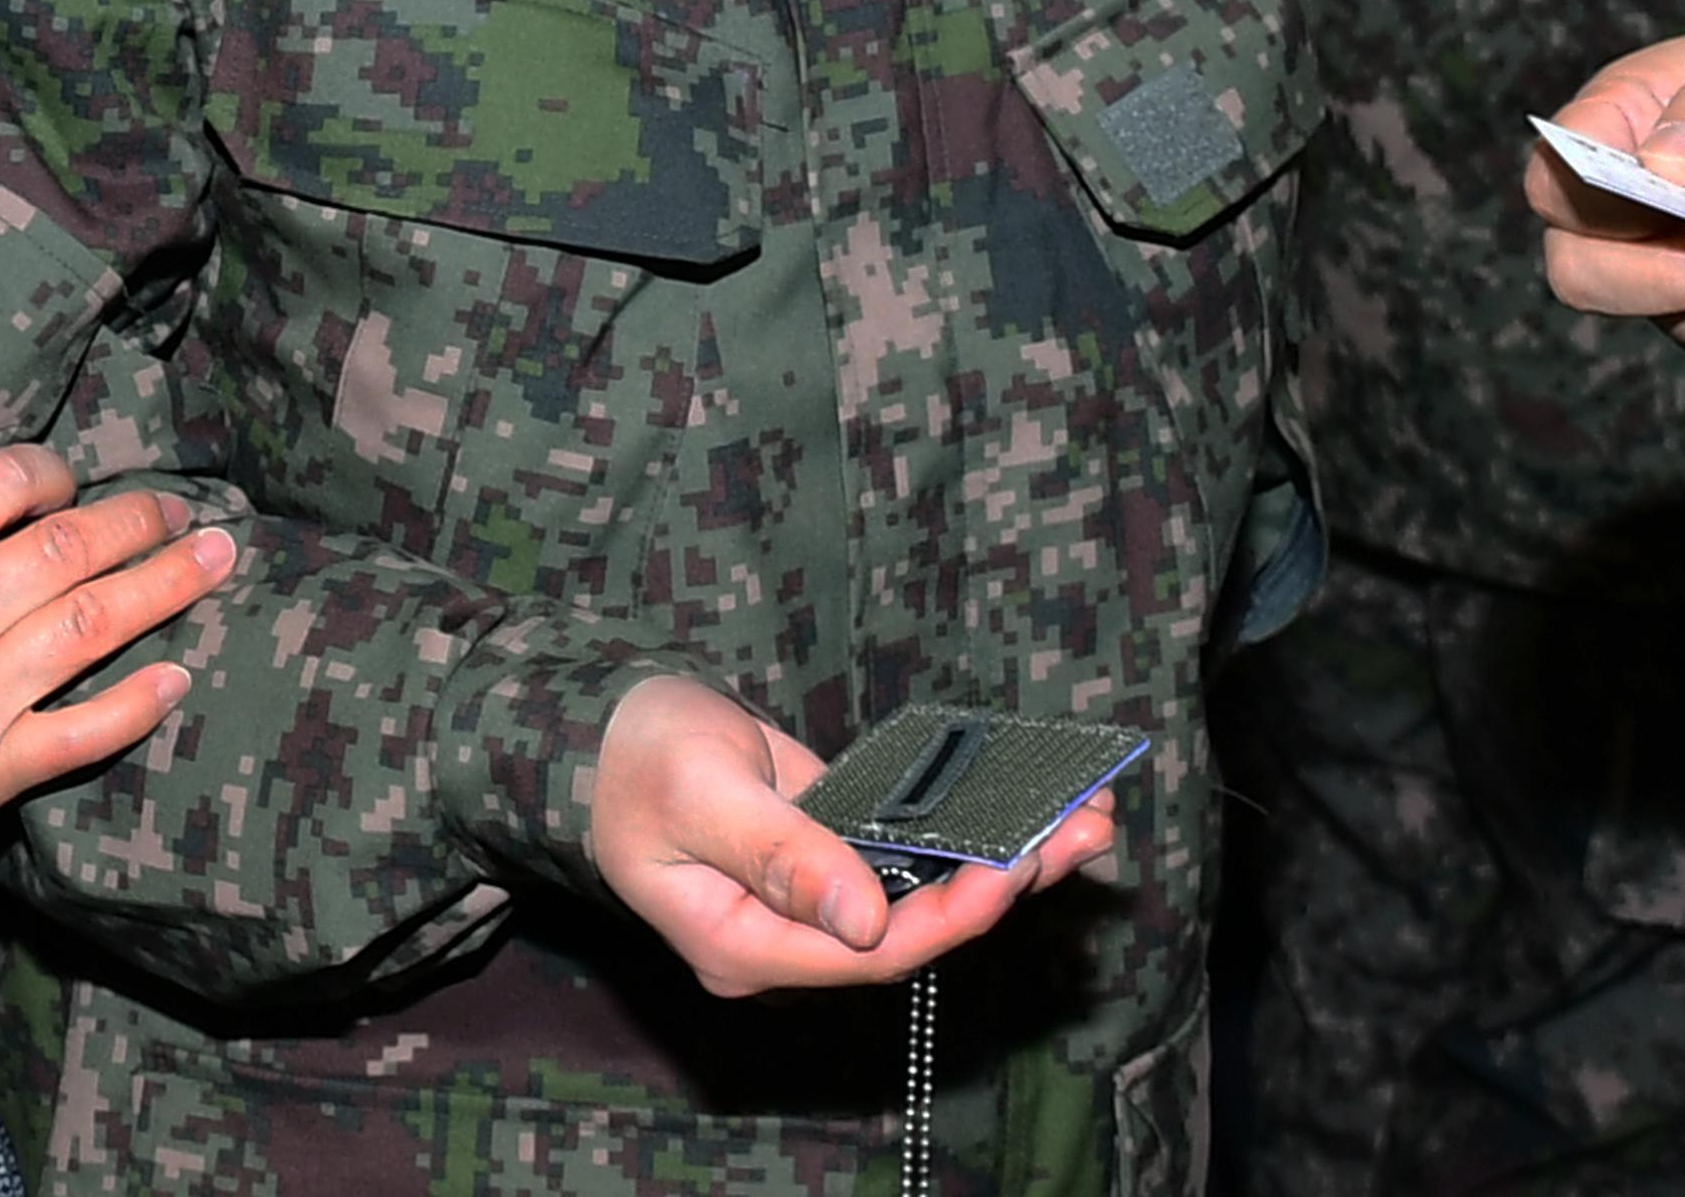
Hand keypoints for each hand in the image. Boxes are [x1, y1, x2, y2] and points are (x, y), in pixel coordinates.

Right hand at [0, 382, 237, 869]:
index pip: (2, 485)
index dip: (48, 471)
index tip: (64, 480)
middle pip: (69, 549)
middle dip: (137, 520)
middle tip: (179, 510)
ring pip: (91, 627)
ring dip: (164, 587)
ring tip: (215, 559)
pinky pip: (79, 733)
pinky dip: (135, 705)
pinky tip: (176, 679)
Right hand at [587, 675, 1116, 999]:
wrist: (598, 728)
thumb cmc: (632, 756)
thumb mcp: (698, 790)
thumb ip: (777, 854)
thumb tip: (863, 918)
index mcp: (743, 947)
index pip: (868, 955)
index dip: (948, 915)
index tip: (1014, 865)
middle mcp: (786, 941)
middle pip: (914, 934)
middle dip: (1005, 884)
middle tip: (1087, 830)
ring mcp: (813, 903)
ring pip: (923, 896)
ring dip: (1005, 858)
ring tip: (1085, 817)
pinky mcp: (831, 860)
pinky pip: (910, 858)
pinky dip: (967, 831)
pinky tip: (1026, 805)